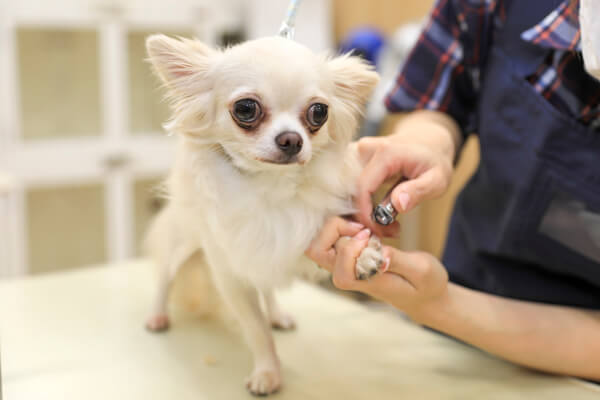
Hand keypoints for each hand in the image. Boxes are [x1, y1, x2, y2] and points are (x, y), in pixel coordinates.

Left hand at [306, 216, 448, 316]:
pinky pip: (329, 238)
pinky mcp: (346, 259)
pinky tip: (366, 224)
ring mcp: (344, 266)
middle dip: (336, 228)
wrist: (424, 296)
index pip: (339, 259)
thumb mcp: (421, 271)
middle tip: (362, 225)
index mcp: (364, 280)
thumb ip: (399, 262)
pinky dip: (343, 225)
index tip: (373, 234)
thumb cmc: (425, 285)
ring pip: (319, 242)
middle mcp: (348, 274)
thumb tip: (379, 255)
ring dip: (338, 225)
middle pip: (316, 249)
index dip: (353, 241)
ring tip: (364, 224)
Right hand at [355, 111, 459, 236]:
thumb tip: (398, 204)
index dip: (366, 213)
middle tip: (388, 231)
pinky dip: (364, 203)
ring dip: (364, 211)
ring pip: (351, 190)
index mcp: (386, 153)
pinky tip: (380, 212)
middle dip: (366, 216)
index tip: (378, 230)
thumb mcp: (437, 179)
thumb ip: (418, 191)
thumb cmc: (435, 161)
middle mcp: (367, 149)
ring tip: (387, 224)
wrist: (429, 141)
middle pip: (353, 190)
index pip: (363, 187)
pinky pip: (353, 186)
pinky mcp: (357, 159)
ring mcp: (359, 152)